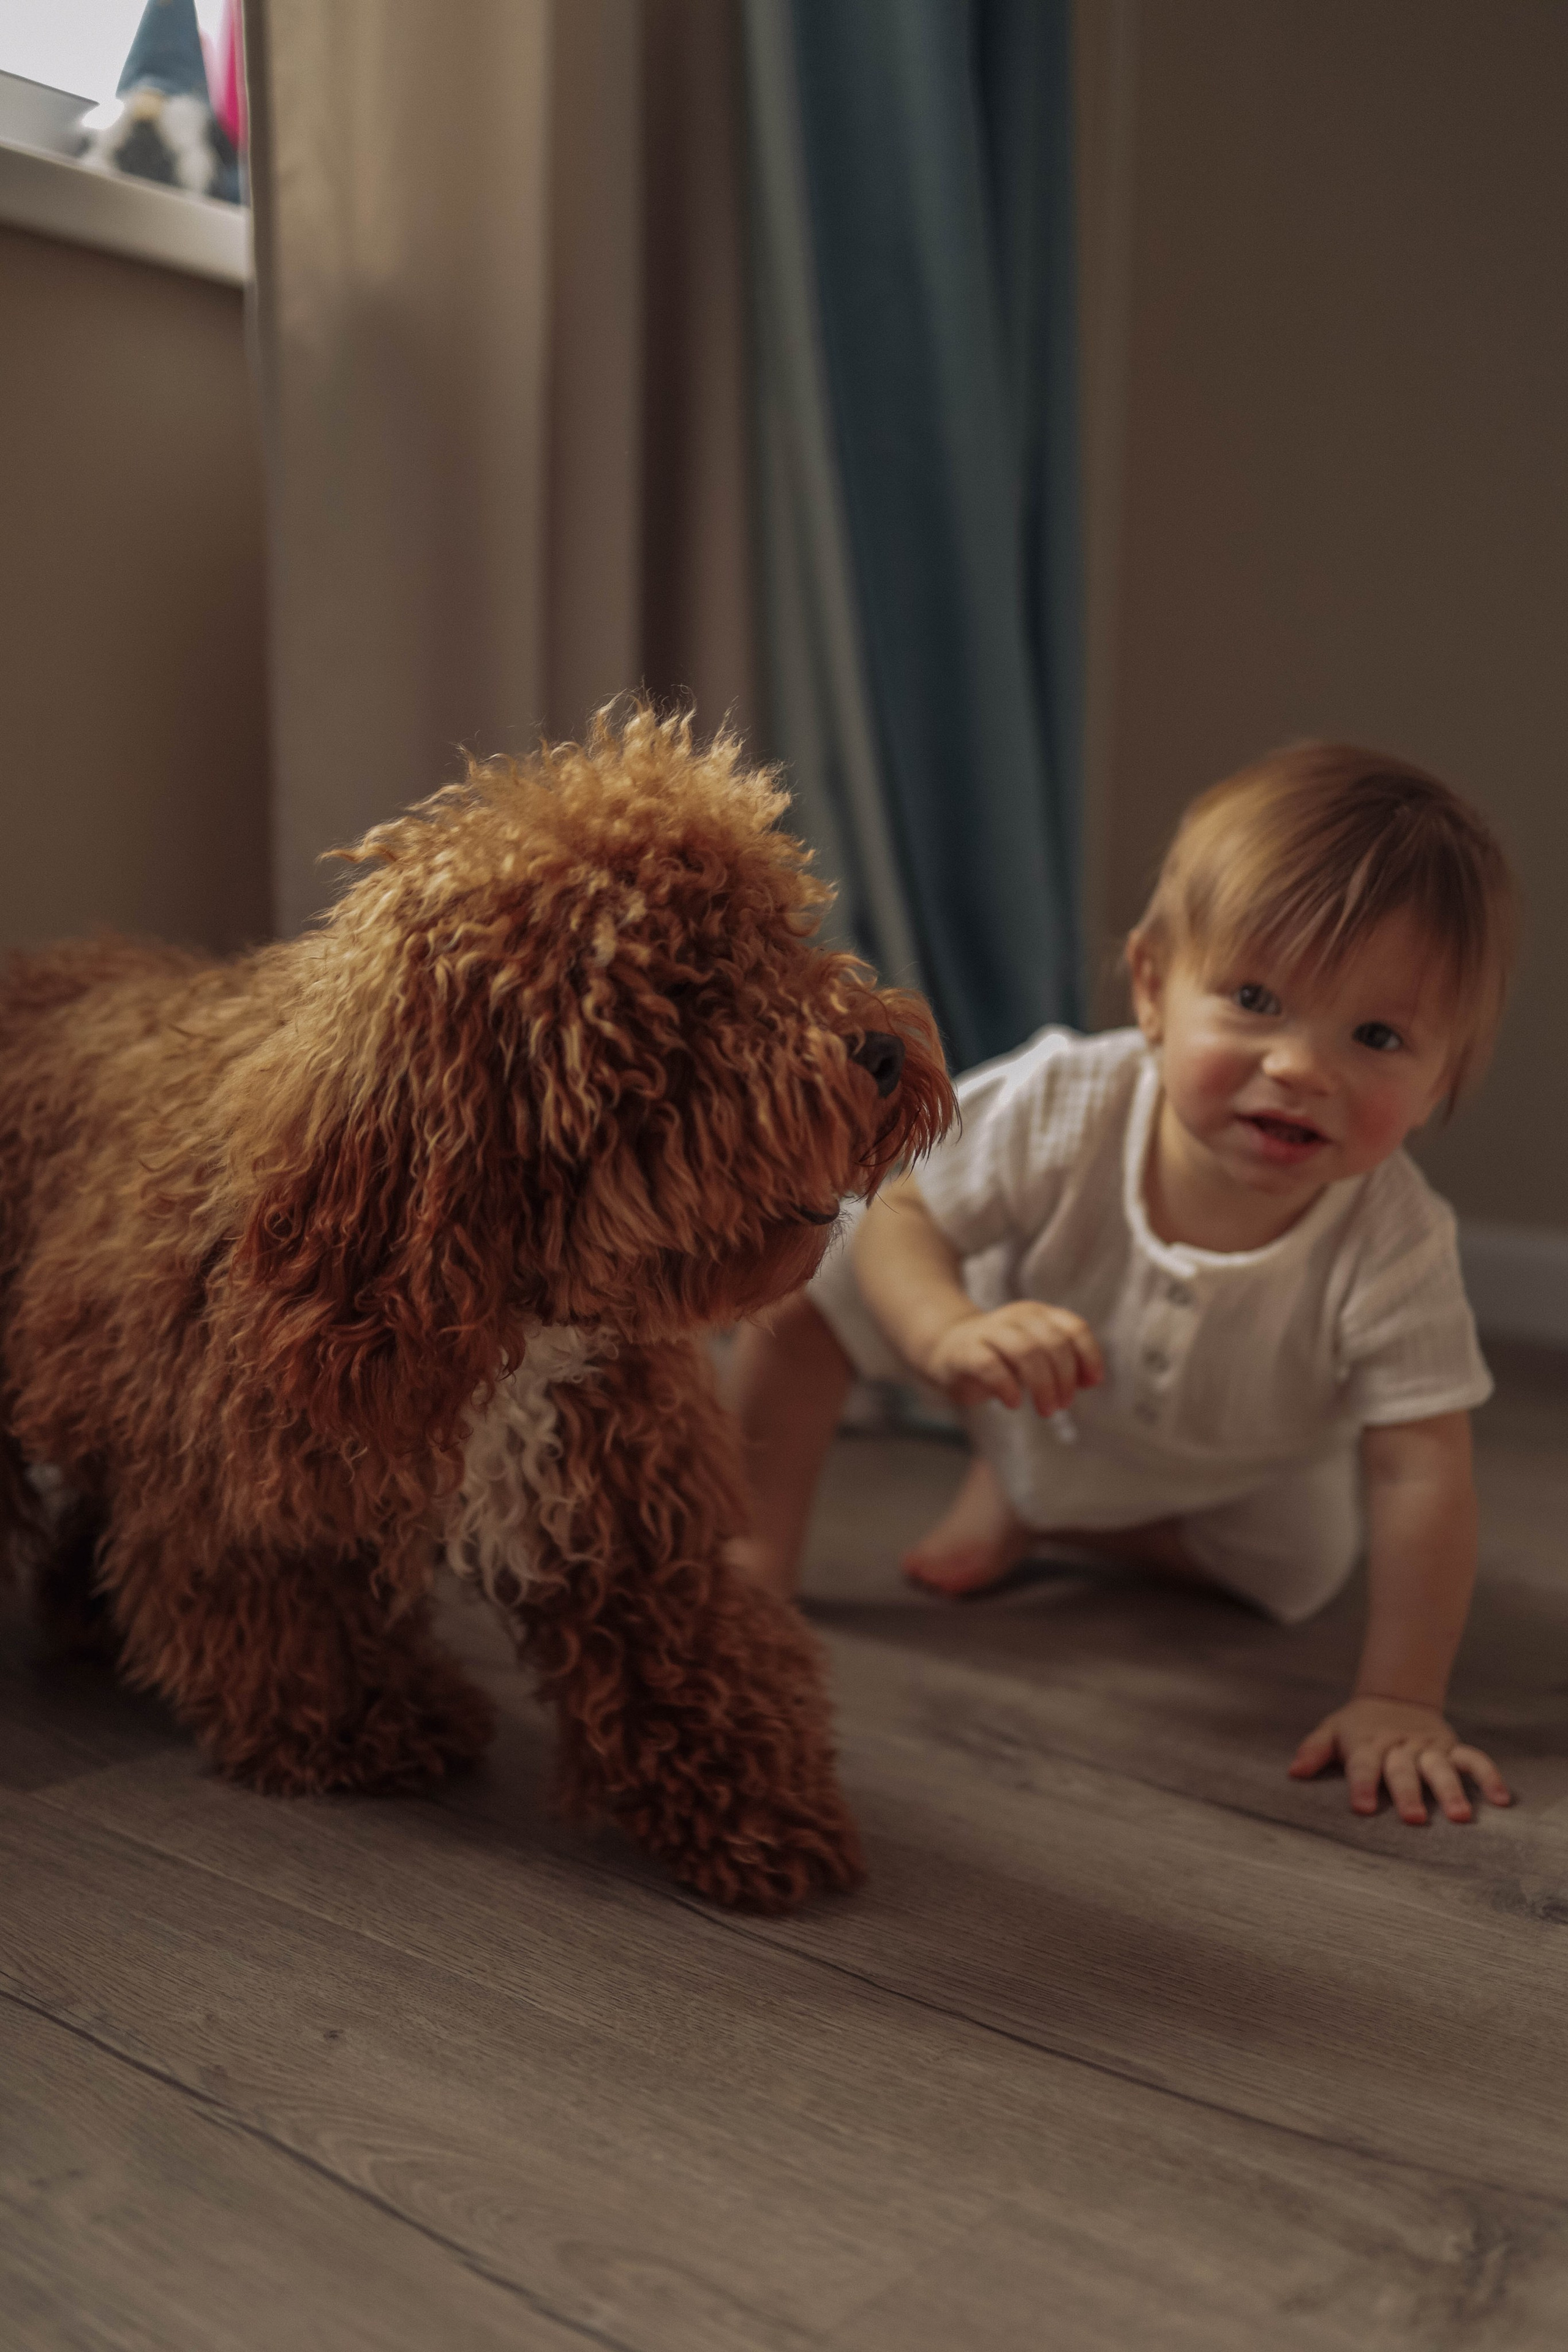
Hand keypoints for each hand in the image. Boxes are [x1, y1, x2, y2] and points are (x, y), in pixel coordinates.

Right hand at [921, 1303, 1102, 1415]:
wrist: (948, 1349)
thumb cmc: (1001, 1357)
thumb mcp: (1037, 1357)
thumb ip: (1064, 1365)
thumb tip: (1091, 1380)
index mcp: (1038, 1315)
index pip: (1074, 1327)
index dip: (1089, 1356)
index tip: (1091, 1383)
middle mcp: (1016, 1317)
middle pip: (1053, 1342)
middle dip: (1064, 1378)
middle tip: (1062, 1405)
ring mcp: (989, 1331)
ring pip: (1026, 1351)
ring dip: (1043, 1385)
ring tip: (1046, 1410)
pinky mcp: (966, 1351)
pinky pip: (990, 1365)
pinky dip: (1008, 1387)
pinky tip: (1014, 1403)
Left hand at [1288, 1694, 1510, 1824]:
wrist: (1395, 1696)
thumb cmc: (1358, 1726)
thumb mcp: (1332, 1730)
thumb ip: (1314, 1751)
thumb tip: (1292, 1772)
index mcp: (1368, 1743)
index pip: (1363, 1765)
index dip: (1362, 1785)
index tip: (1363, 1809)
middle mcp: (1399, 1746)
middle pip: (1403, 1770)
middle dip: (1408, 1793)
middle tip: (1414, 1820)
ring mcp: (1428, 1747)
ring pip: (1441, 1767)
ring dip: (1450, 1791)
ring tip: (1461, 1817)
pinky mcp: (1452, 1748)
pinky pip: (1474, 1760)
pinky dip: (1488, 1776)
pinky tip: (1501, 1800)